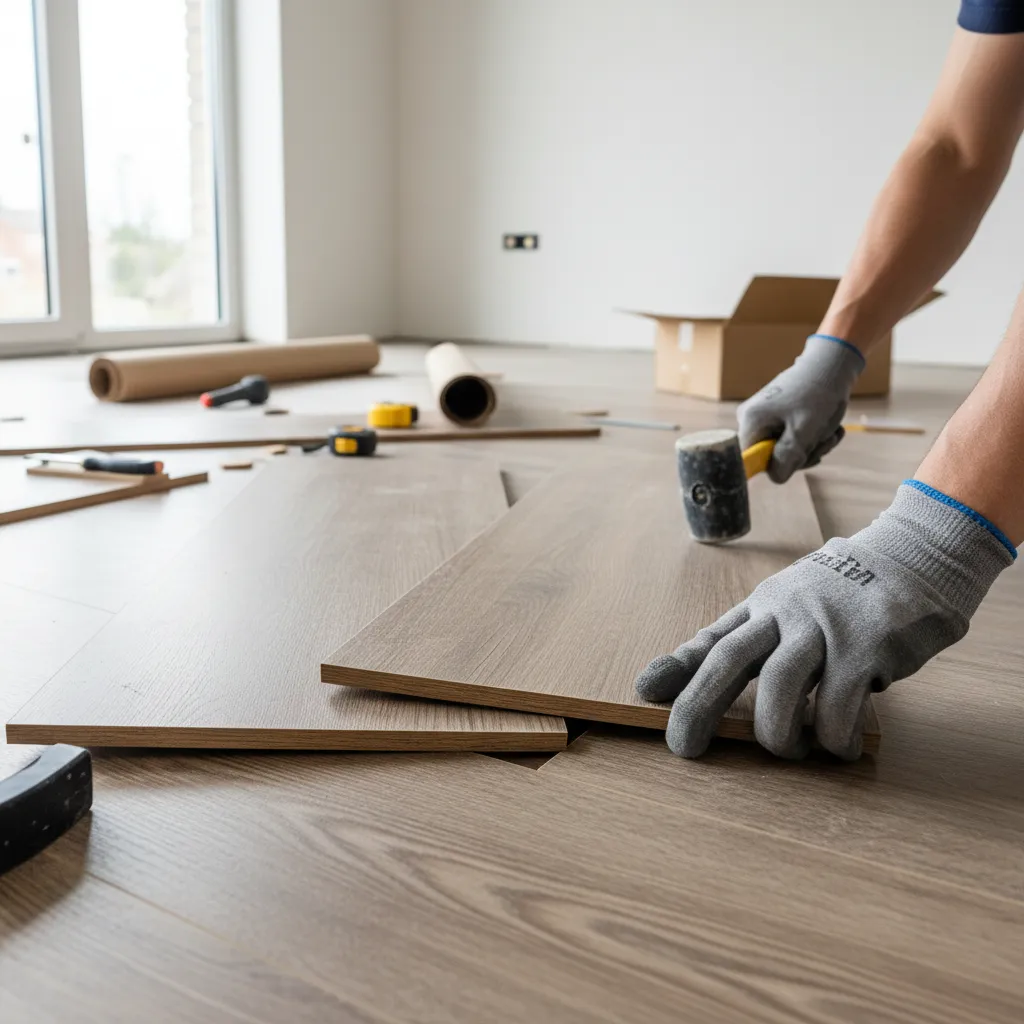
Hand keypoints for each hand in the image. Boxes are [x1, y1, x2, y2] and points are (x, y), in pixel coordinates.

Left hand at [636, 482, 1014, 759]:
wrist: (915, 556)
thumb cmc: (843, 594)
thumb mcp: (788, 606)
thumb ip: (747, 639)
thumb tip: (697, 673)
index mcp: (764, 606)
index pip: (712, 639)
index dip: (677, 667)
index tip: (643, 691)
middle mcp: (786, 614)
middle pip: (729, 661)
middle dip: (699, 707)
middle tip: (684, 748)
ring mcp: (826, 628)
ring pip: (780, 687)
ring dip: (776, 733)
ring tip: (788, 749)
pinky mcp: (868, 646)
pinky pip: (838, 706)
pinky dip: (833, 738)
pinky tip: (839, 746)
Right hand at [737, 334, 864, 482]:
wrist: (832, 363)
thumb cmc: (818, 393)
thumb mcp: (805, 431)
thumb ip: (788, 457)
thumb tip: (775, 476)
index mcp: (750, 421)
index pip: (750, 460)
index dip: (773, 466)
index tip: (797, 459)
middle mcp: (749, 419)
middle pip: (770, 456)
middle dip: (802, 455)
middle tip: (824, 442)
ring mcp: (762, 417)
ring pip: (784, 449)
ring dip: (812, 447)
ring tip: (830, 432)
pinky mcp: (775, 416)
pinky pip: (790, 439)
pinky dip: (811, 438)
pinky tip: (826, 428)